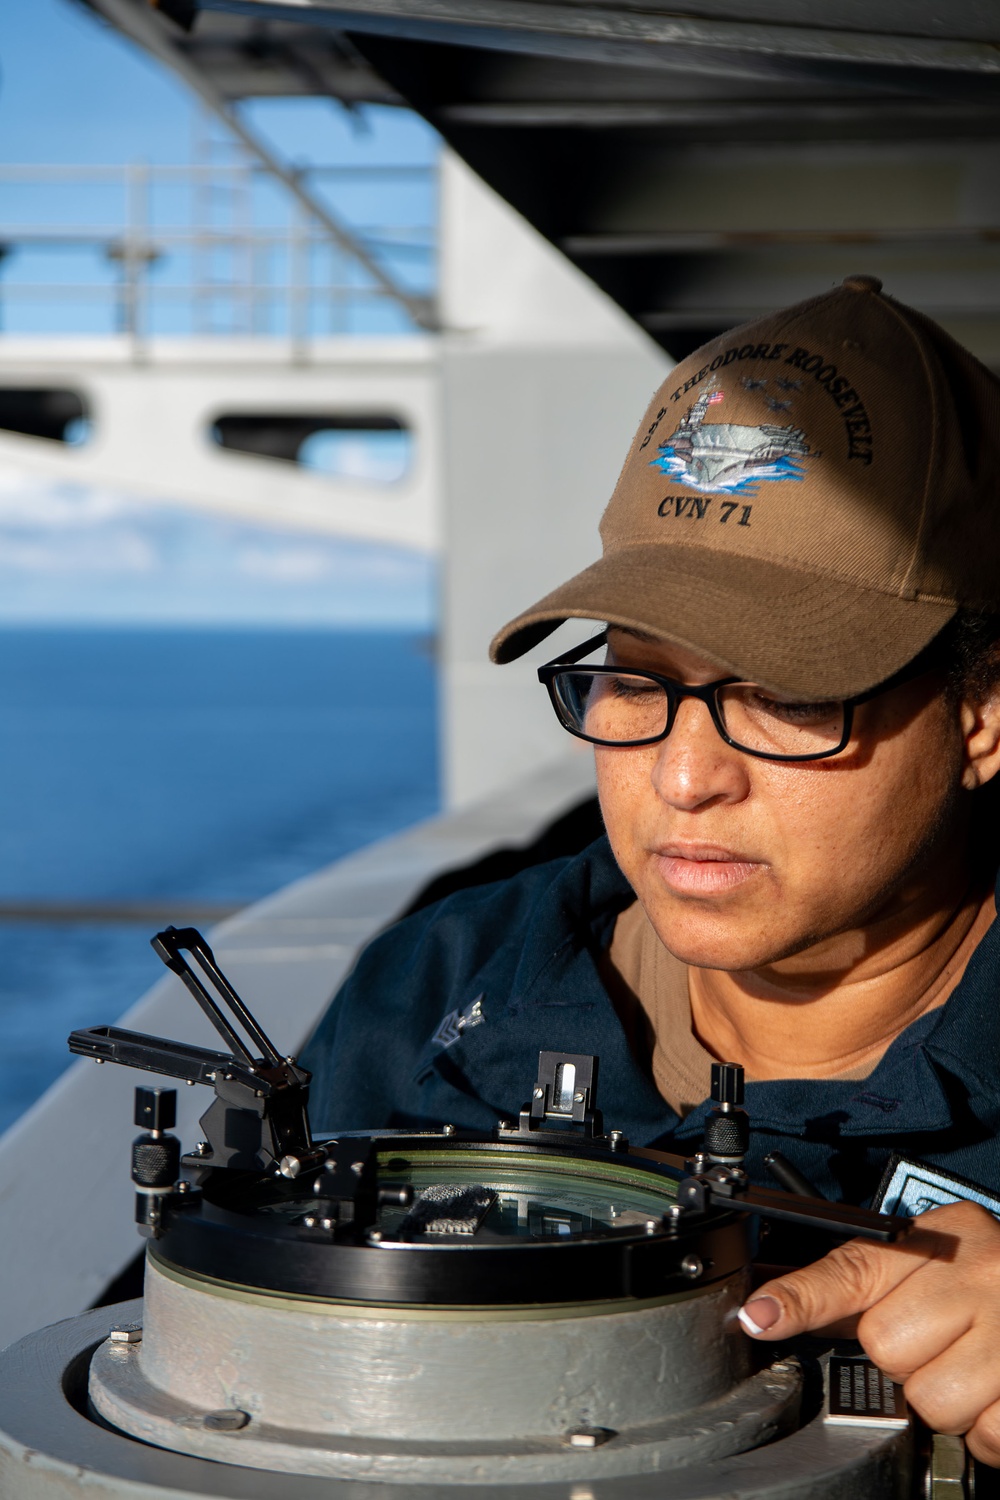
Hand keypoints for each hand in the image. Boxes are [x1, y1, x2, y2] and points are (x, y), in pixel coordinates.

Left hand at [738, 1200, 999, 1464]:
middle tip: (936, 1342)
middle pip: (885, 1346)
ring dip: (944, 1401)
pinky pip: (984, 1435)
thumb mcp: (924, 1258)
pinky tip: (992, 1393)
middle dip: (904, 1359)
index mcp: (936, 1238)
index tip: (759, 1317)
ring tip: (967, 1366)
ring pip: (930, 1400)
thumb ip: (859, 1282)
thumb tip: (775, 1312)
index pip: (854, 1269)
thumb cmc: (980, 1275)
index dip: (800, 1298)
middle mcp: (976, 1274)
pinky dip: (984, 1430)